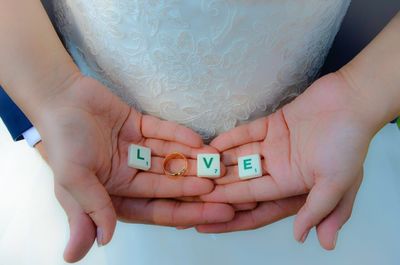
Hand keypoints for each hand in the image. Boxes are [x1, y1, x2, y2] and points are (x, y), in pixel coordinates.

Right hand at [34, 76, 234, 261]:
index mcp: (116, 192)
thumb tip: (101, 244)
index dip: (187, 212)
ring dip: (194, 162)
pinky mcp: (140, 126)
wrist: (58, 97)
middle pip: (171, 185)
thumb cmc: (62, 141)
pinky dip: (181, 136)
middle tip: (231, 192)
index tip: (218, 214)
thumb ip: (90, 211)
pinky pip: (164, 132)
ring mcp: (136, 149)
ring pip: (171, 158)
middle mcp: (130, 173)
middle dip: (199, 189)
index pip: (157, 208)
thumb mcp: (73, 181)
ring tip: (220, 165)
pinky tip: (201, 142)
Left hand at [199, 72, 373, 249]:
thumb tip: (302, 238)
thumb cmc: (349, 143)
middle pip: (242, 178)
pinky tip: (211, 144)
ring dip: (220, 160)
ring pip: (241, 156)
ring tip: (195, 166)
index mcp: (293, 183)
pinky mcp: (273, 124)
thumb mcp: (338, 183)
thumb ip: (318, 210)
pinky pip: (247, 133)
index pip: (254, 198)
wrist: (354, 101)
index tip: (206, 210)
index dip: (229, 204)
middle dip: (218, 184)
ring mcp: (275, 145)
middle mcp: (281, 166)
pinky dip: (230, 138)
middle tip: (191, 189)